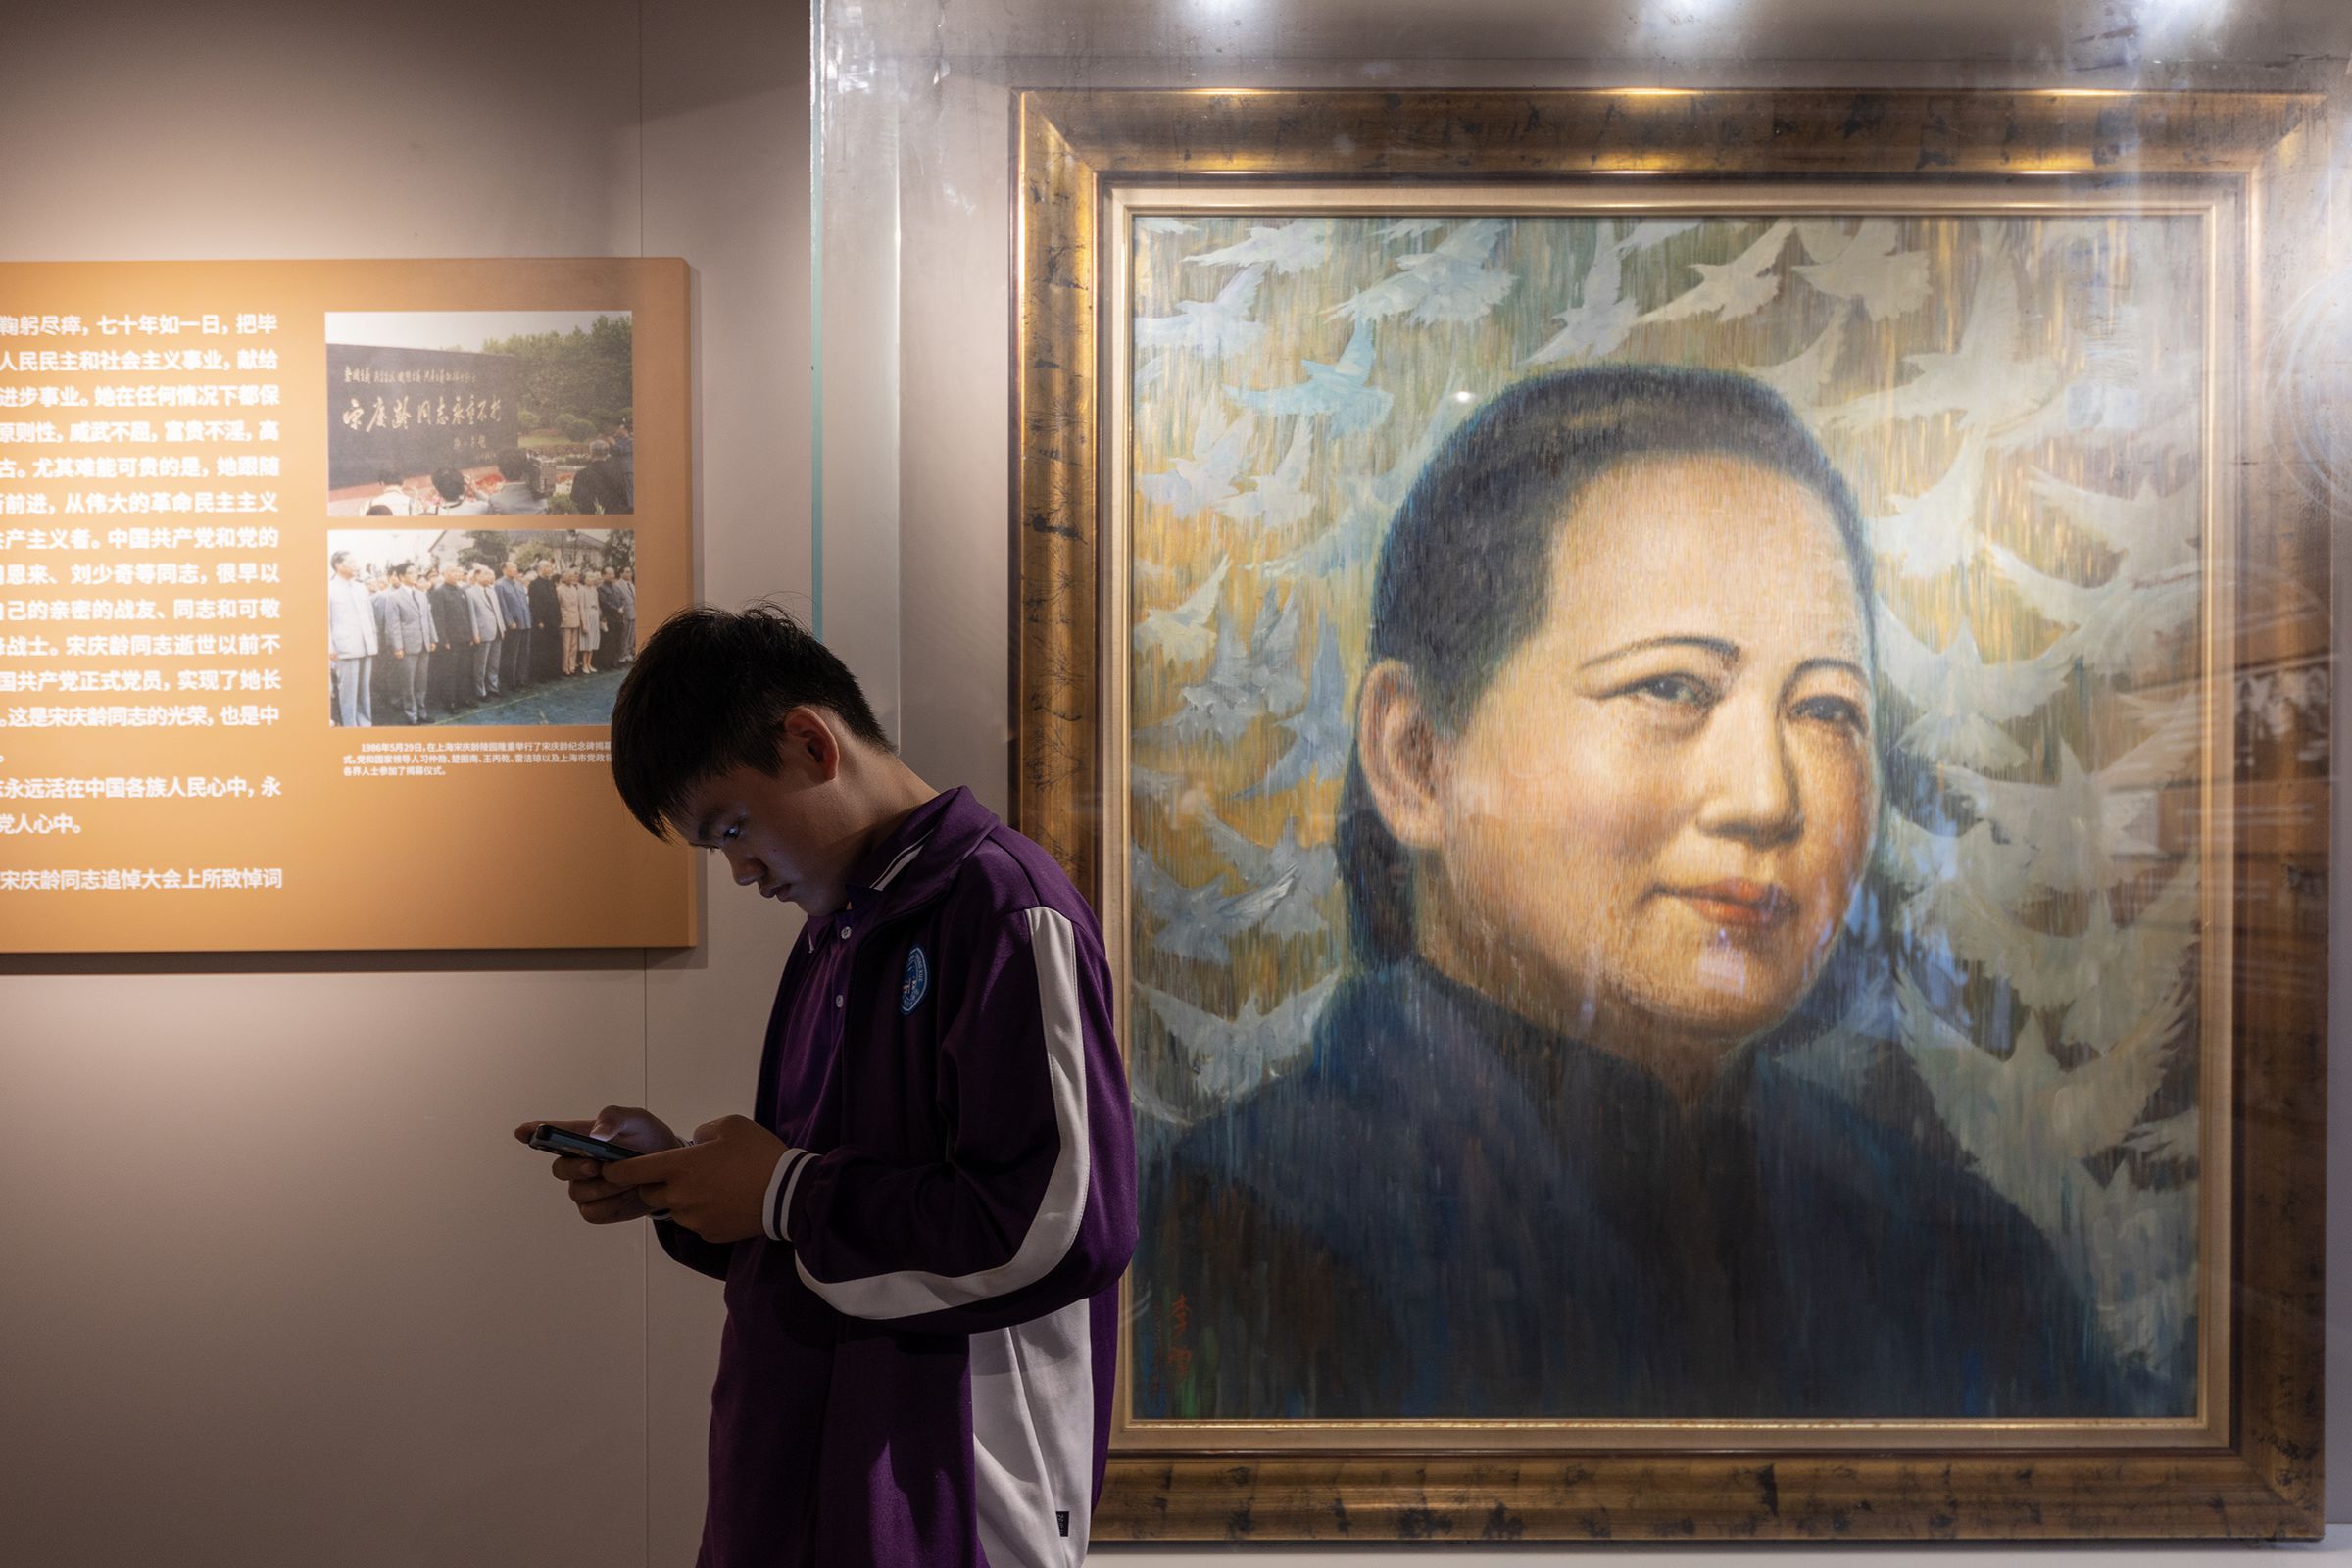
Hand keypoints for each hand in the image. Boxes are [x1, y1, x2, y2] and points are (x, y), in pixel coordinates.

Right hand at [514, 1106, 682, 1225]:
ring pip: (578, 1193)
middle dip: (576, 1168)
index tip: (522, 1132)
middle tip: (598, 1165)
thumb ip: (615, 1118)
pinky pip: (593, 1213)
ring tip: (629, 1179)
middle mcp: (577, 1163)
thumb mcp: (638, 1120)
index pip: (550, 1134)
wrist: (672, 1169)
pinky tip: (629, 1194)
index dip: (533, 1133)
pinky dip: (613, 1205)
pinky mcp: (596, 1209)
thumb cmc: (649, 1140)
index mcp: (582, 1137)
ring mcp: (584, 1188)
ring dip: (605, 1187)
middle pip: (560, 1169)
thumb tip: (596, 1133)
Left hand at [596, 1115, 786, 1243]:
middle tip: (675, 1173)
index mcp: (679, 1166)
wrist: (787, 1193)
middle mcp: (679, 1195)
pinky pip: (694, 1222)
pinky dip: (700, 1212)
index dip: (616, 1170)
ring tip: (708, 1187)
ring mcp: (692, 1218)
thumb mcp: (731, 1125)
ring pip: (672, 1208)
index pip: (632, 1171)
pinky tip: (723, 1202)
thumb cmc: (758, 1153)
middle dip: (652, 1184)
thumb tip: (695, 1141)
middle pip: (647, 1193)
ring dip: (679, 1198)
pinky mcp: (707, 1234)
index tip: (609, 1168)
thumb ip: (703, 1131)